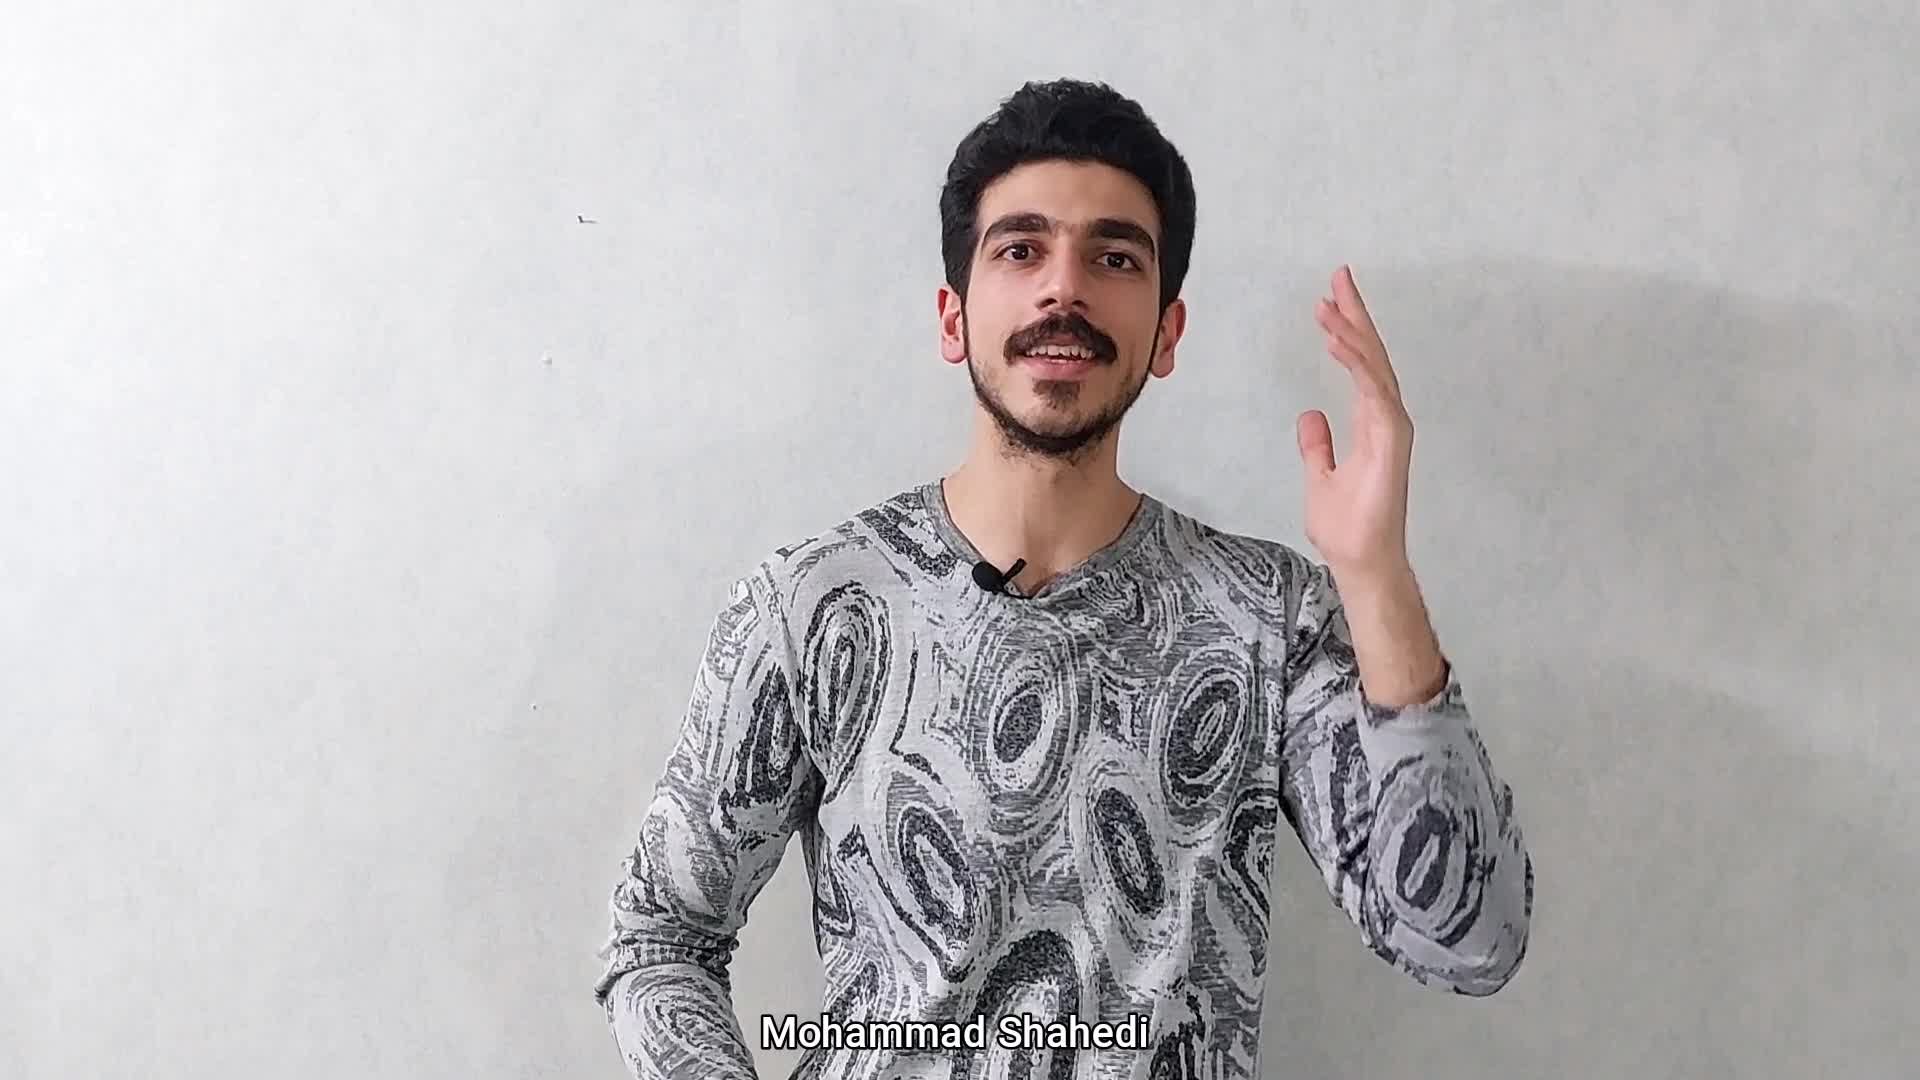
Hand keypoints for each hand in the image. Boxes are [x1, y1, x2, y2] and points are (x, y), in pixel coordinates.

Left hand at [1297, 265, 1414, 579]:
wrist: (1362, 562)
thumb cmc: (1348, 528)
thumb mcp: (1321, 478)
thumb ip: (1319, 446)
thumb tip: (1311, 417)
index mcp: (1371, 423)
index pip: (1361, 365)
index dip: (1349, 330)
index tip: (1333, 298)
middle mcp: (1386, 419)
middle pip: (1372, 355)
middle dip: (1357, 314)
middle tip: (1341, 275)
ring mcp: (1392, 429)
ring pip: (1374, 367)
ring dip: (1352, 333)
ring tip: (1329, 302)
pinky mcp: (1391, 441)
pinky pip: (1374, 392)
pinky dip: (1357, 364)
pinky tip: (1338, 341)